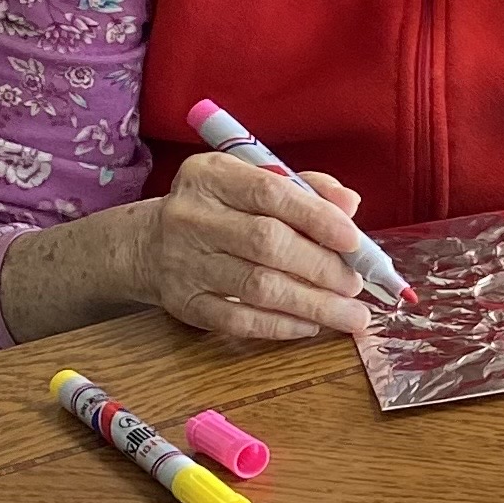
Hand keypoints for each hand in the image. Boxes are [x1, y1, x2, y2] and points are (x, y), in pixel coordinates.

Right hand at [141, 153, 371, 341]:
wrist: (147, 245)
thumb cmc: (221, 212)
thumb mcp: (253, 184)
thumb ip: (304, 190)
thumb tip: (350, 204)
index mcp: (211, 176)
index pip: (270, 193)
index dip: (318, 218)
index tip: (354, 242)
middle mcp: (191, 217)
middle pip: (268, 243)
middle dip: (322, 268)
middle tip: (356, 285)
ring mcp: (184, 262)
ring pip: (258, 287)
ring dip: (313, 305)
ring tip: (350, 315)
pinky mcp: (184, 302)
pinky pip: (240, 320)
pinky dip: (282, 326)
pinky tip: (310, 325)